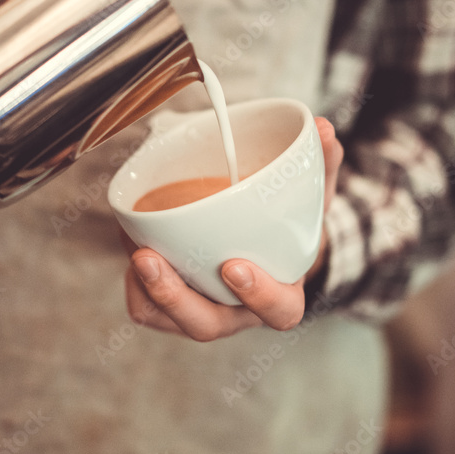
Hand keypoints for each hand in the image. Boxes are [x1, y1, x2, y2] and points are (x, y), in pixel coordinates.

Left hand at [124, 117, 342, 340]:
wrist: (268, 244)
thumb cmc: (290, 224)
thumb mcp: (313, 195)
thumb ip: (321, 164)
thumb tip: (322, 128)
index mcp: (282, 294)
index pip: (279, 311)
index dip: (258, 296)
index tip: (234, 265)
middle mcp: (239, 312)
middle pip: (206, 325)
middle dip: (175, 297)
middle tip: (151, 258)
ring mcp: (204, 311)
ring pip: (168, 320)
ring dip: (147, 290)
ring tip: (136, 249)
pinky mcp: (174, 305)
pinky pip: (147, 308)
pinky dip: (135, 283)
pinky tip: (132, 241)